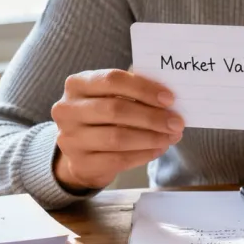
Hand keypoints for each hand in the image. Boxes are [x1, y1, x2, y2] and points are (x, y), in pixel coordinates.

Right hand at [50, 69, 182, 191]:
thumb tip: (169, 100)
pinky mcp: (80, 163)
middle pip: (115, 110)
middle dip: (152, 116)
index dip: (144, 89)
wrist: (82, 152)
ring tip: (172, 136)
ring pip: (117, 138)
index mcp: (77, 84)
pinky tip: (159, 149)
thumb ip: (134, 93)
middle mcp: (67, 109)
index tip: (170, 98)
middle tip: (177, 122)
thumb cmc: (104, 116)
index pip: (112, 80)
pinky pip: (117, 160)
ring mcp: (70, 138)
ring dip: (151, 137)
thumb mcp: (112, 97)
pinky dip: (143, 154)